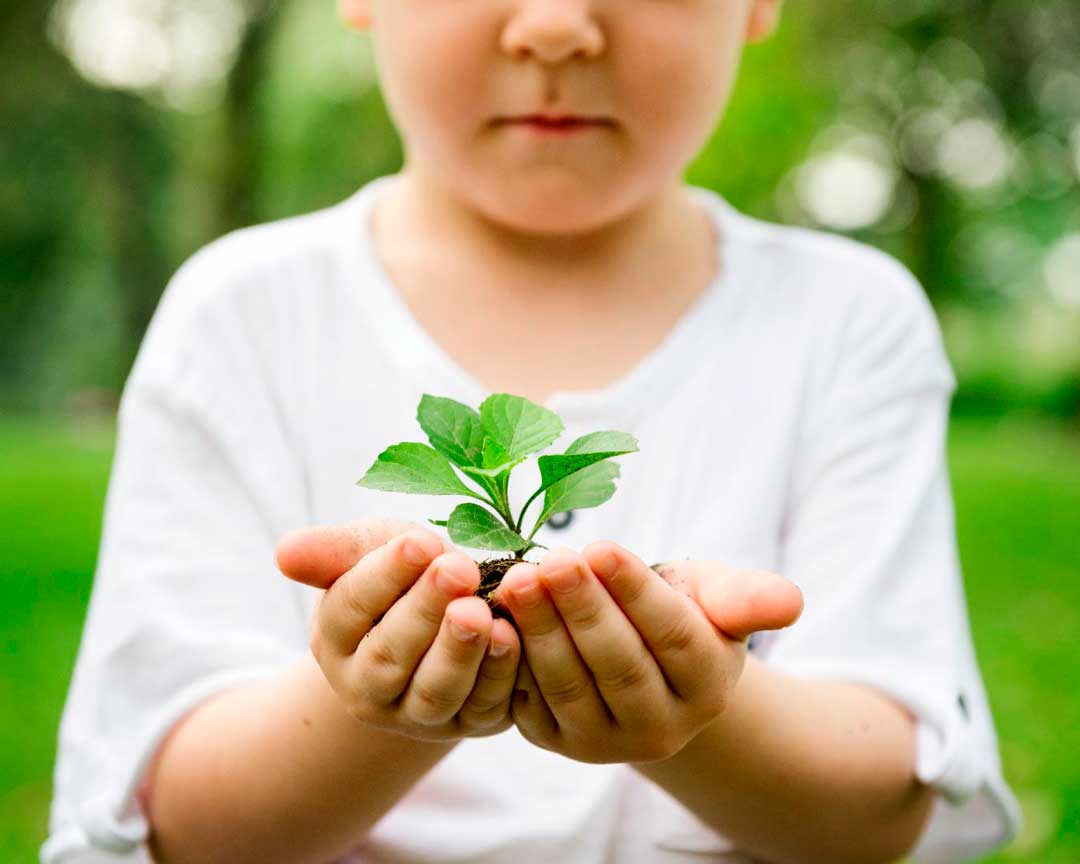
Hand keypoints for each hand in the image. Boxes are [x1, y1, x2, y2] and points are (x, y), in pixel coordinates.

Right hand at [275, 519, 521, 740]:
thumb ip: (335, 551)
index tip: (419, 542)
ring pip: (435, 692)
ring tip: (479, 611)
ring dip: (459, 651)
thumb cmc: (407, 574)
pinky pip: (484, 705)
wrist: (452, 612)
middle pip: (390, 656)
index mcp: (335, 639)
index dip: (385, 575)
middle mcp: (368, 687)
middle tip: (457, 569)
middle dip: (425, 610)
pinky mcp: (471, 722)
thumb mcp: (372, 550)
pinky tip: (511, 635)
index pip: (350, 608)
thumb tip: (285, 553)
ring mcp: (419, 714)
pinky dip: (499, 673)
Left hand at [495, 543, 801, 763]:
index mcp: (709, 686)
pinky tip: (495, 616)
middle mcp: (662, 727)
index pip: (673, 636)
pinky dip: (513, 659)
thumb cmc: (683, 612)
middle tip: (550, 560)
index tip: (600, 547)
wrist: (643, 661)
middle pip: (619, 665)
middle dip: (581, 609)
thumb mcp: (717, 596)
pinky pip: (531, 702)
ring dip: (541, 631)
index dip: (634, 593)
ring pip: (571, 686)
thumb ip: (747, 597)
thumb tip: (790, 602)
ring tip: (519, 580)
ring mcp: (606, 742)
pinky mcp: (557, 740)